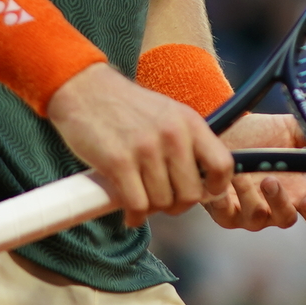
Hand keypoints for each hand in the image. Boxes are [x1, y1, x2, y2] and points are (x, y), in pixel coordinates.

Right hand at [47, 65, 234, 226]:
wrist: (84, 89)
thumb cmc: (125, 106)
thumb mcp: (167, 114)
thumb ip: (186, 143)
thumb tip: (203, 183)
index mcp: (189, 122)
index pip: (222, 165)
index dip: (216, 188)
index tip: (202, 192)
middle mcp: (172, 135)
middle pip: (191, 194)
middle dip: (176, 204)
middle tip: (162, 199)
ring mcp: (146, 149)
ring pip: (162, 203)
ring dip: (151, 208)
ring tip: (140, 197)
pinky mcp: (119, 162)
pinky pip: (137, 205)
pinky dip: (134, 215)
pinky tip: (128, 211)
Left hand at [207, 113, 305, 232]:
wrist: (223, 128)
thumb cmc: (257, 133)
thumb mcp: (285, 128)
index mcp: (297, 191)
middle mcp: (275, 207)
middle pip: (286, 218)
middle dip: (279, 202)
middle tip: (269, 180)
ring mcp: (250, 213)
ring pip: (256, 218)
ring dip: (249, 196)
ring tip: (240, 174)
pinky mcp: (225, 213)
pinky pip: (226, 216)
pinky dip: (224, 202)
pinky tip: (224, 184)